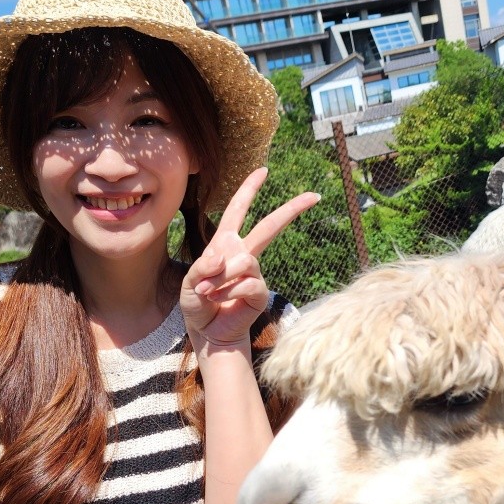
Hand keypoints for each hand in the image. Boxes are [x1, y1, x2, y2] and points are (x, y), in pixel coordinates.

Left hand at [180, 167, 318, 348]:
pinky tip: (220, 300)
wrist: (207, 333)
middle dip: (291, 209)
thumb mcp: (189, 283)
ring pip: (245, 261)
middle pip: (269, 226)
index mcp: (225, 244)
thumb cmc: (198, 305)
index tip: (264, 170)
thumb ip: (202, 267)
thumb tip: (226, 257)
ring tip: (208, 292)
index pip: (238, 210)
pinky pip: (248, 283)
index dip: (249, 189)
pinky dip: (229, 291)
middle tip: (314, 196)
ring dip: (223, 276)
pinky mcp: (260, 293)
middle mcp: (244, 254)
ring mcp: (254, 274)